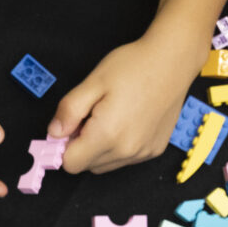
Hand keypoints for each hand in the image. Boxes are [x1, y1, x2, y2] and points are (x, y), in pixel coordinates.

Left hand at [54, 30, 203, 173]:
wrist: (173, 60)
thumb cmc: (134, 66)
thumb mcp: (92, 83)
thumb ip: (68, 111)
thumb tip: (54, 133)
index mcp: (107, 135)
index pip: (70, 164)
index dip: (63, 146)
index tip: (69, 126)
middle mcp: (127, 151)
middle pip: (87, 166)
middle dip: (81, 146)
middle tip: (90, 115)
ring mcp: (143, 153)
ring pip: (106, 165)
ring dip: (99, 148)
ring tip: (109, 116)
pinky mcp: (154, 150)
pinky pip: (125, 159)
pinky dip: (118, 147)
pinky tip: (126, 121)